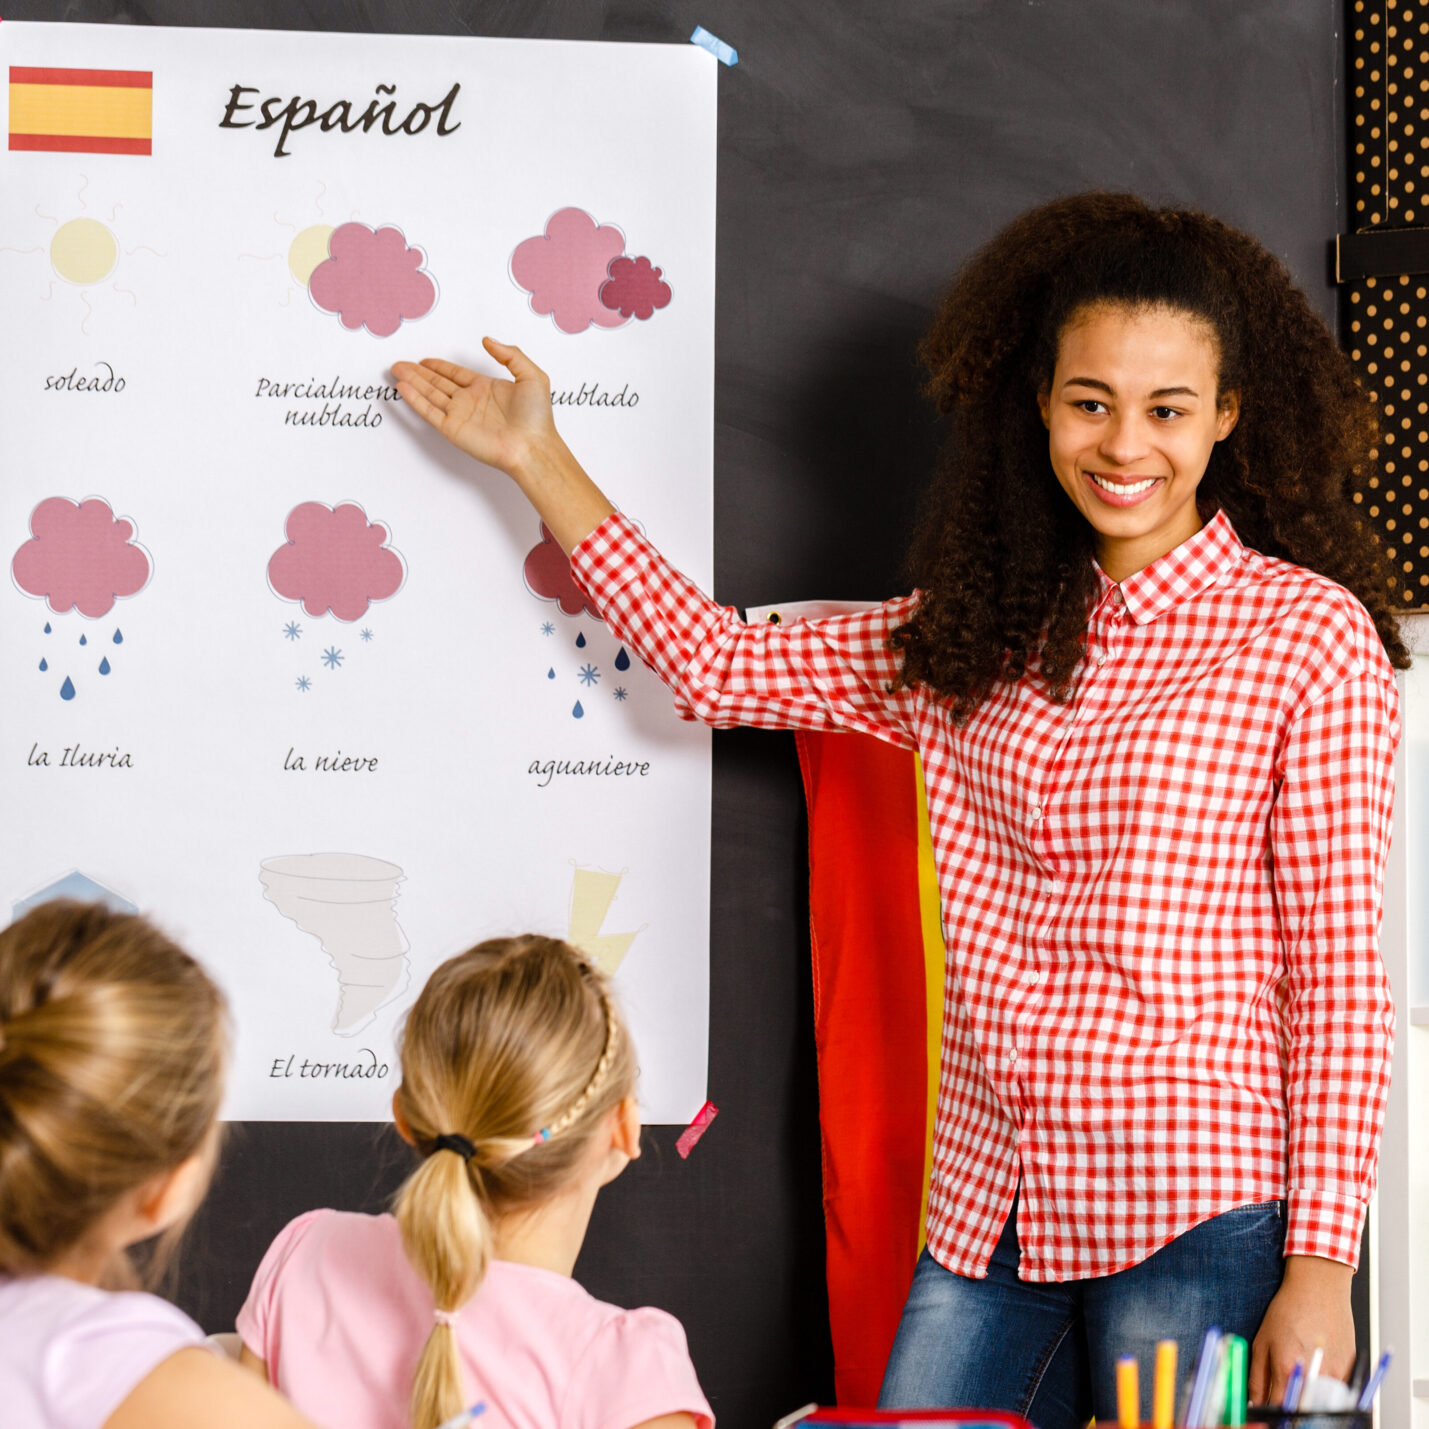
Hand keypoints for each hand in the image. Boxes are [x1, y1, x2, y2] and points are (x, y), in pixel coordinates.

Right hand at [392, 338, 562, 480]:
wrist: (533, 446)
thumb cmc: (537, 417)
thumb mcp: (531, 375)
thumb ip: (509, 354)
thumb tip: (487, 340)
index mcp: (486, 389)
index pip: (456, 374)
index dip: (439, 366)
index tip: (424, 360)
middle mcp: (471, 402)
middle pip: (438, 383)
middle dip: (418, 373)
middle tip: (400, 364)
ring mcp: (461, 415)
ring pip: (430, 394)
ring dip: (412, 382)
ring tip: (396, 370)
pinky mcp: (453, 429)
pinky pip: (429, 411)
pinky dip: (415, 400)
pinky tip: (403, 388)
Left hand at [1249, 1255, 1354, 1406]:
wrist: (1319, 1288)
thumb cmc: (1289, 1309)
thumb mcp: (1262, 1340)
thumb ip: (1257, 1376)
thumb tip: (1253, 1402)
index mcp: (1285, 1365)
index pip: (1279, 1409)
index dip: (1271, 1416)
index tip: (1267, 1416)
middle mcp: (1312, 1373)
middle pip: (1301, 1411)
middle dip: (1290, 1410)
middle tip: (1283, 1400)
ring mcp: (1334, 1373)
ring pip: (1320, 1404)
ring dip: (1308, 1400)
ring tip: (1300, 1382)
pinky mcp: (1349, 1370)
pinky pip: (1336, 1393)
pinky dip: (1324, 1391)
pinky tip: (1316, 1371)